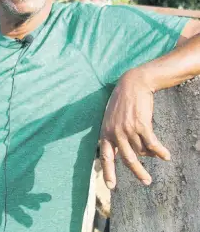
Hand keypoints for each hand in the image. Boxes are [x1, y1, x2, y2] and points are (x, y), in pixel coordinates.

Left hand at [99, 70, 170, 189]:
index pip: (106, 157)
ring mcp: (128, 129)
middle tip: (147, 182)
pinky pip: (152, 144)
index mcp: (105, 133)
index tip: (111, 186)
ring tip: (159, 158)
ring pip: (142, 151)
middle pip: (127, 159)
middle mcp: (115, 133)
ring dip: (151, 157)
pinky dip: (159, 151)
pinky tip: (166, 155)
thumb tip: (123, 153)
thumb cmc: (122, 102)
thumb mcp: (111, 119)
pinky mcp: (141, 125)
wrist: (132, 84)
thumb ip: (114, 135)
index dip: (108, 172)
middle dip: (137, 172)